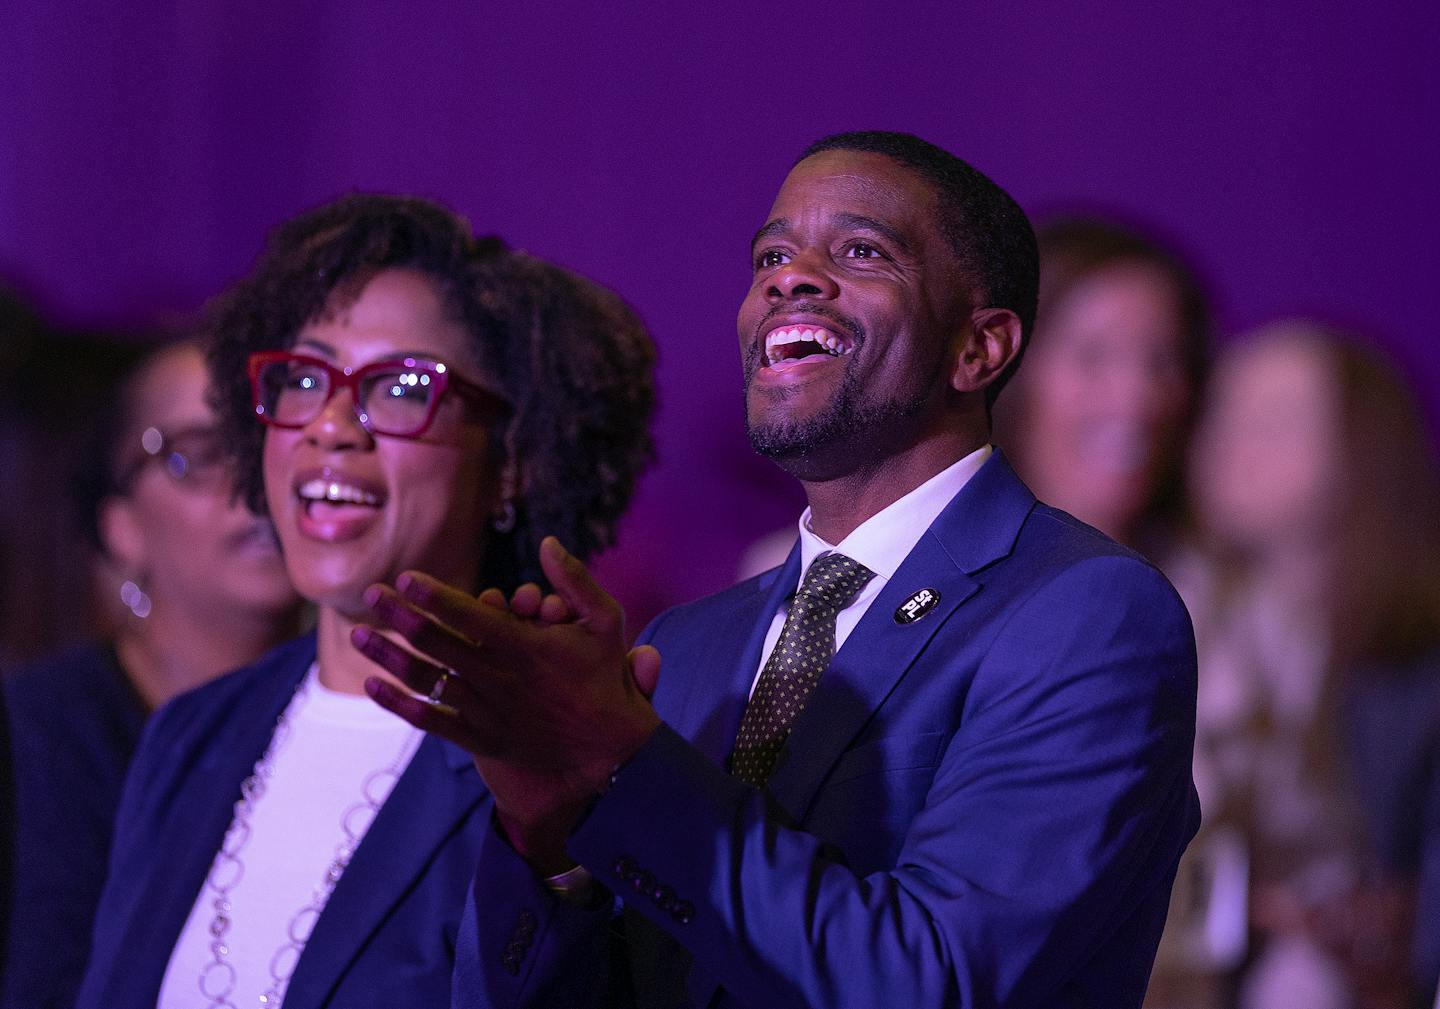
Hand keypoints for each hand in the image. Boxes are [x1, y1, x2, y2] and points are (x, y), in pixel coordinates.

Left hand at [354, 537, 661, 870]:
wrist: (607, 750)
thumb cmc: (603, 679)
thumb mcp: (606, 622)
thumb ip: (576, 581)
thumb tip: (547, 542)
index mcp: (525, 648)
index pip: (468, 616)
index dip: (433, 596)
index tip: (405, 578)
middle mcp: (498, 679)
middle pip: (436, 643)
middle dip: (399, 615)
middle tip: (372, 593)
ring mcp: (486, 711)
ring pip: (425, 680)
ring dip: (388, 655)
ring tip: (359, 634)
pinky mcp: (480, 738)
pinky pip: (431, 720)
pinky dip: (398, 704)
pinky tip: (373, 685)